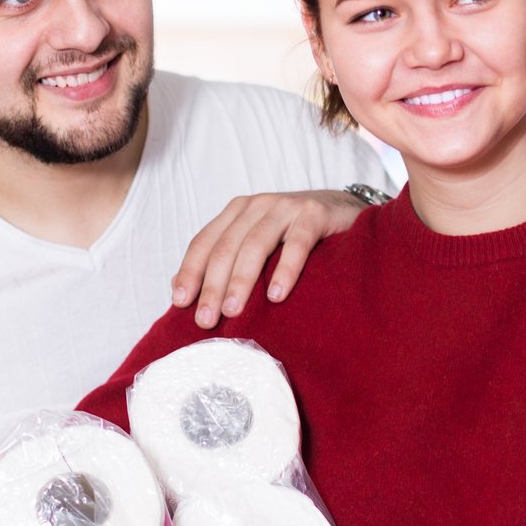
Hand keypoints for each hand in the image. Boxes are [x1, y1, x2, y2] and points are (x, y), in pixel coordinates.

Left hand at [171, 189, 363, 328]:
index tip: (180, 303)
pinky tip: (276, 295)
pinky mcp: (315, 214)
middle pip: (226, 247)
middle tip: (205, 320)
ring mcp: (286, 207)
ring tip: (233, 311)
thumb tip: (180, 290)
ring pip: (255, 245)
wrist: (346, 210)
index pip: (205, 242)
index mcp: (237, 212)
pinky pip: (297, 243)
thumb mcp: (258, 244)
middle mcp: (257, 206)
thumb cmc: (296, 234)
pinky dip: (285, 270)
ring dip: (242, 280)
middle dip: (213, 285)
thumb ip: (225, 260)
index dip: (190, 271)